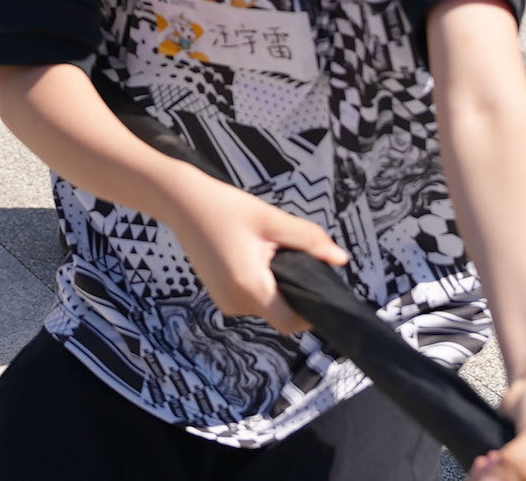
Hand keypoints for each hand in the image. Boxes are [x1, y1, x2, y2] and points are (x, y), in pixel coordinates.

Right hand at [159, 174, 346, 335]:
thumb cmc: (227, 209)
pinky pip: (251, 299)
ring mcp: (224, 302)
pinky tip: (254, 256)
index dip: (310, 311)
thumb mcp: (272, 220)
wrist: (184, 204)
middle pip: (279, 313)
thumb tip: (341, 259)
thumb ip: (310, 240)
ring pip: (266, 306)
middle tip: (291, 256)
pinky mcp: (220, 295)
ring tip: (268, 251)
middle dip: (293, 291)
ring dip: (276, 286)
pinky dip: (261, 284)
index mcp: (249, 288)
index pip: (290, 322)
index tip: (319, 286)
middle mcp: (234, 303)